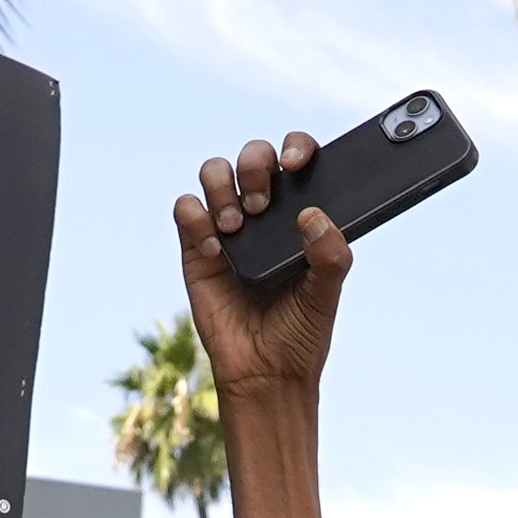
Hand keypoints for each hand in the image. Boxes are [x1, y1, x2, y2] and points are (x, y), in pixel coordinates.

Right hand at [179, 137, 346, 398]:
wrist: (265, 373)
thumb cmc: (300, 332)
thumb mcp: (327, 294)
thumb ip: (332, 255)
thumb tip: (312, 214)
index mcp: (300, 214)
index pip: (297, 158)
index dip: (296, 145)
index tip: (295, 162)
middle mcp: (263, 213)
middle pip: (253, 155)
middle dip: (255, 165)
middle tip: (261, 205)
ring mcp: (227, 228)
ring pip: (214, 171)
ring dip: (222, 186)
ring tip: (237, 226)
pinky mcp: (196, 248)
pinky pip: (186, 209)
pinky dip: (196, 219)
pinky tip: (216, 251)